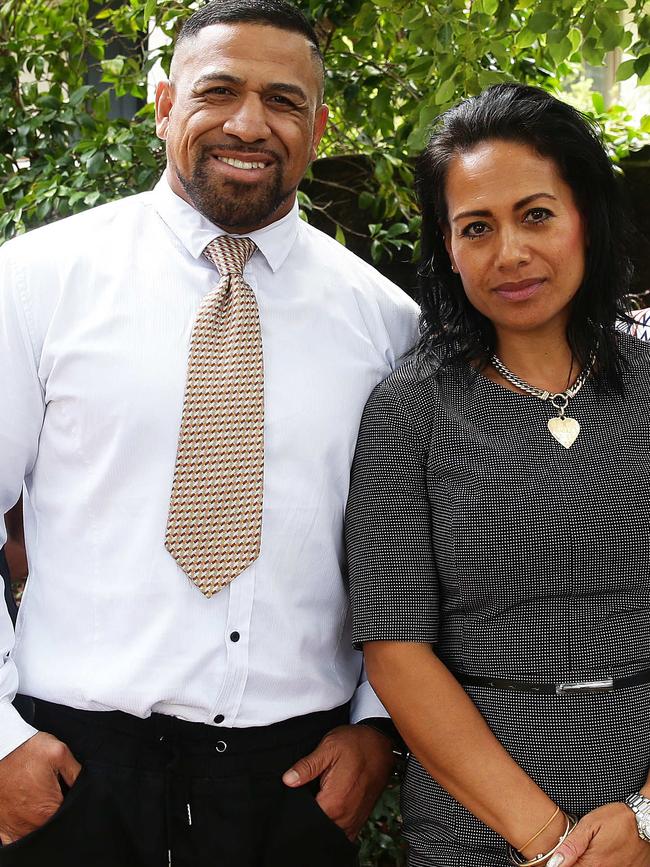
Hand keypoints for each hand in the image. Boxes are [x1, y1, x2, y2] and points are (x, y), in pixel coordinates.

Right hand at [0, 732, 81, 844]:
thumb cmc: (26, 751)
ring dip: (40, 822)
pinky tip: (26, 815)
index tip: (67, 791)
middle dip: (57, 812)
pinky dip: (22, 831)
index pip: (70, 816)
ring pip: (36, 833)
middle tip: (50, 791)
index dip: (73, 803)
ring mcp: (15, 828)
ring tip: (37, 800)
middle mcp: (31, 825)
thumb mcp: (59, 753)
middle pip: (53, 826)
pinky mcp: (2, 827)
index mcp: (49, 810)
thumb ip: (77, 773)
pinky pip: (16, 839)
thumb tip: (88, 785)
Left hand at [282, 723, 394, 839]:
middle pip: (318, 828)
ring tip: (320, 797)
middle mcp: (345, 817)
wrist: (382, 743)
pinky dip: (334, 823)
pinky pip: (343, 831)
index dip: (296, 809)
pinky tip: (330, 806)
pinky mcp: (360, 819)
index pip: (306, 819)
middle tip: (309, 791)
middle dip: (308, 815)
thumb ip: (307, 767)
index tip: (295, 795)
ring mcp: (354, 820)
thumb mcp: (328, 748)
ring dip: (322, 820)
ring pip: (330, 831)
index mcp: (334, 802)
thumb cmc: (356, 743)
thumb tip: (288, 780)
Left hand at [548, 803, 649, 866]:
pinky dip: (601, 864)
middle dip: (575, 863)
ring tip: (592, 850)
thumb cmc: (617, 819)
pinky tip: (602, 855)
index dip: (561, 864)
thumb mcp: (590, 825)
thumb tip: (554, 863)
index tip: (558, 859)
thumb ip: (572, 846)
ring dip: (587, 863)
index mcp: (593, 862)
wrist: (645, 821)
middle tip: (578, 851)